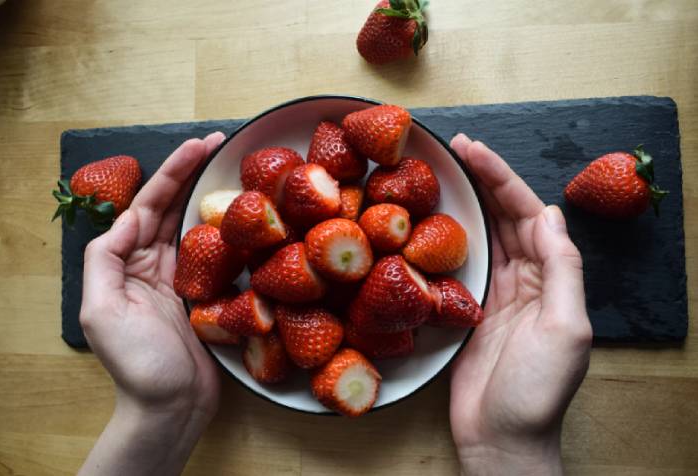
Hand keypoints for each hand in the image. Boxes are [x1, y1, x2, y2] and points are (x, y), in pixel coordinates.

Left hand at [78, 132, 224, 475]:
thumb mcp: (101, 311)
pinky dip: (232, 232)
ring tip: (235, 169)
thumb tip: (130, 219)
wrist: (172, 408)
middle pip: (174, 207)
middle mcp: (156, 264)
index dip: (172, 173)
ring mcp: (186, 279)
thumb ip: (106, 259)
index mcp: (129, 263)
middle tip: (222, 142)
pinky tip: (248, 216)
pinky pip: (222, 256)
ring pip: (198, 226)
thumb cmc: (137, 366)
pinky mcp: (212, 295)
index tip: (198, 145)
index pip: (149, 206)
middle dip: (194, 172)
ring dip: (212, 196)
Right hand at [448, 134, 591, 475]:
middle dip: (484, 180)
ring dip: (467, 202)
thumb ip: (562, 268)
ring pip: (483, 236)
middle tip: (456, 148)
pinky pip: (460, 265)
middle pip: (504, 217)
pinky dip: (450, 239)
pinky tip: (433, 221)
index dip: (503, 179)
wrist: (501, 438)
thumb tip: (549, 214)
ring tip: (444, 172)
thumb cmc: (536, 391)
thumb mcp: (566, 328)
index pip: (528, 215)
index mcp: (552, 279)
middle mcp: (526, 280)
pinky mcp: (467, 311)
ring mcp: (495, 294)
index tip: (476, 151)